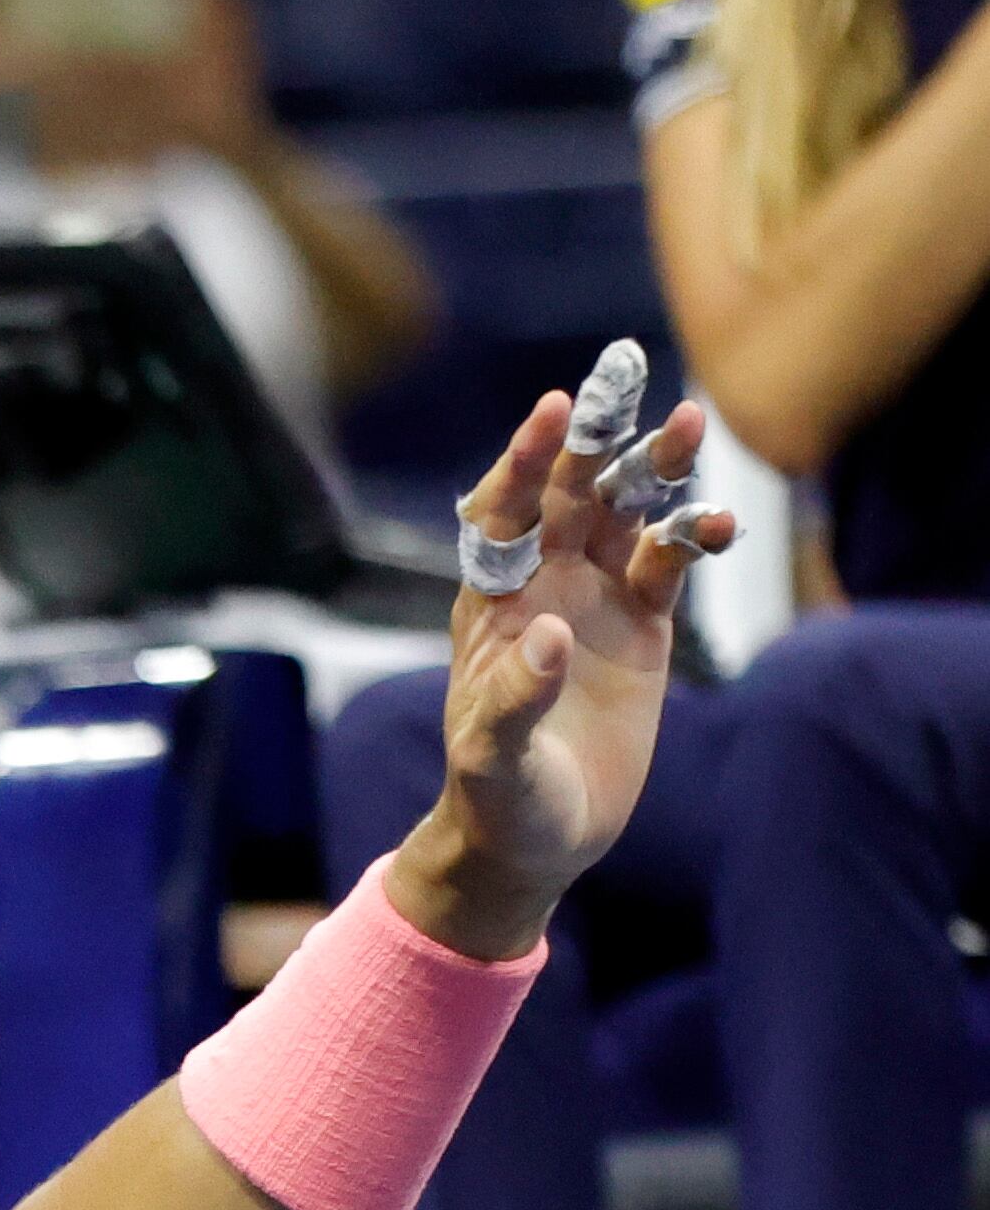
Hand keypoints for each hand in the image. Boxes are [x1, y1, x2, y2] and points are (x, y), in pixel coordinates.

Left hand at [387, 378, 733, 961]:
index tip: (552, 411)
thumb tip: (549, 635)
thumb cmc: (497, 800)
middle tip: (625, 371)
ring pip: (627, 514)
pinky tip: (720, 523)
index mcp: (490, 602)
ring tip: (692, 423)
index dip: (525, 461)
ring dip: (656, 469)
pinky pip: (672, 563)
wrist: (535, 838)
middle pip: (570, 492)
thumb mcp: (493, 759)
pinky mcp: (644, 628)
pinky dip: (695, 536)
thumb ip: (513, 700)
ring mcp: (594, 599)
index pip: (502, 512)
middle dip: (596, 435)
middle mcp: (541, 585)